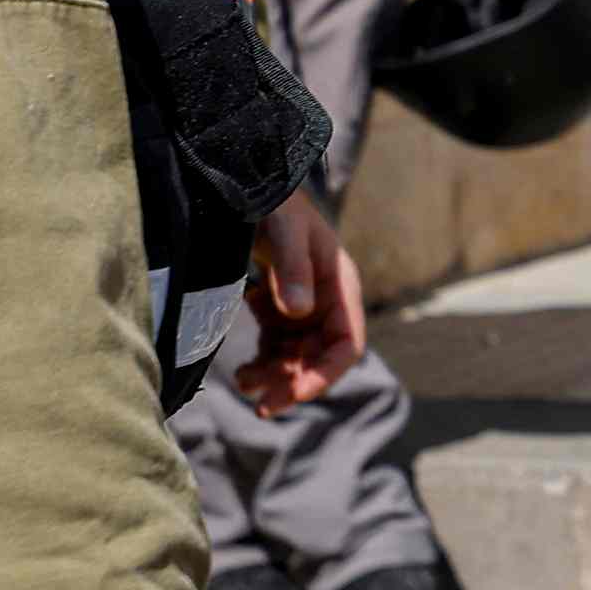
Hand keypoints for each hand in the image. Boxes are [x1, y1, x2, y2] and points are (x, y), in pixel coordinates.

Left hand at [230, 194, 365, 416]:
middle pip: (319, 359)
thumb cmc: (275, 204)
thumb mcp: (285, 230)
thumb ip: (293, 269)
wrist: (249, 184)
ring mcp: (303, 308)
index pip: (346, 345)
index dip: (325, 374)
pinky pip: (277, 347)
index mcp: (340, 287)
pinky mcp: (279, 309)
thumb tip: (298, 312)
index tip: (295, 394)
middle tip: (262, 405)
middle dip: (294, 383)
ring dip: (276, 376)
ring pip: (297, 357)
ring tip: (245, 384)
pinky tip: (243, 371)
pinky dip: (263, 363)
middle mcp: (326, 303)